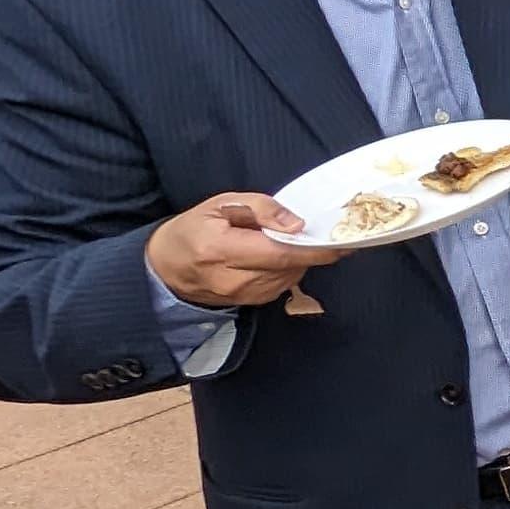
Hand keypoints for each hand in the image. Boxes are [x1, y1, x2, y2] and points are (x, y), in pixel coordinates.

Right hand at [147, 192, 338, 308]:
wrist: (166, 267)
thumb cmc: (193, 230)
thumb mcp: (220, 205)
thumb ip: (260, 208)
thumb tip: (296, 224)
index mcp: (222, 251)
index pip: (280, 253)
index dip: (316, 249)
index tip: (343, 241)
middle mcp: (234, 280)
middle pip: (290, 266)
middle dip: (310, 249)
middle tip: (322, 232)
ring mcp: (242, 296)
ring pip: (290, 276)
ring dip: (298, 259)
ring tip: (289, 240)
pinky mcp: (250, 303)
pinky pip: (282, 284)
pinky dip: (288, 269)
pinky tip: (277, 255)